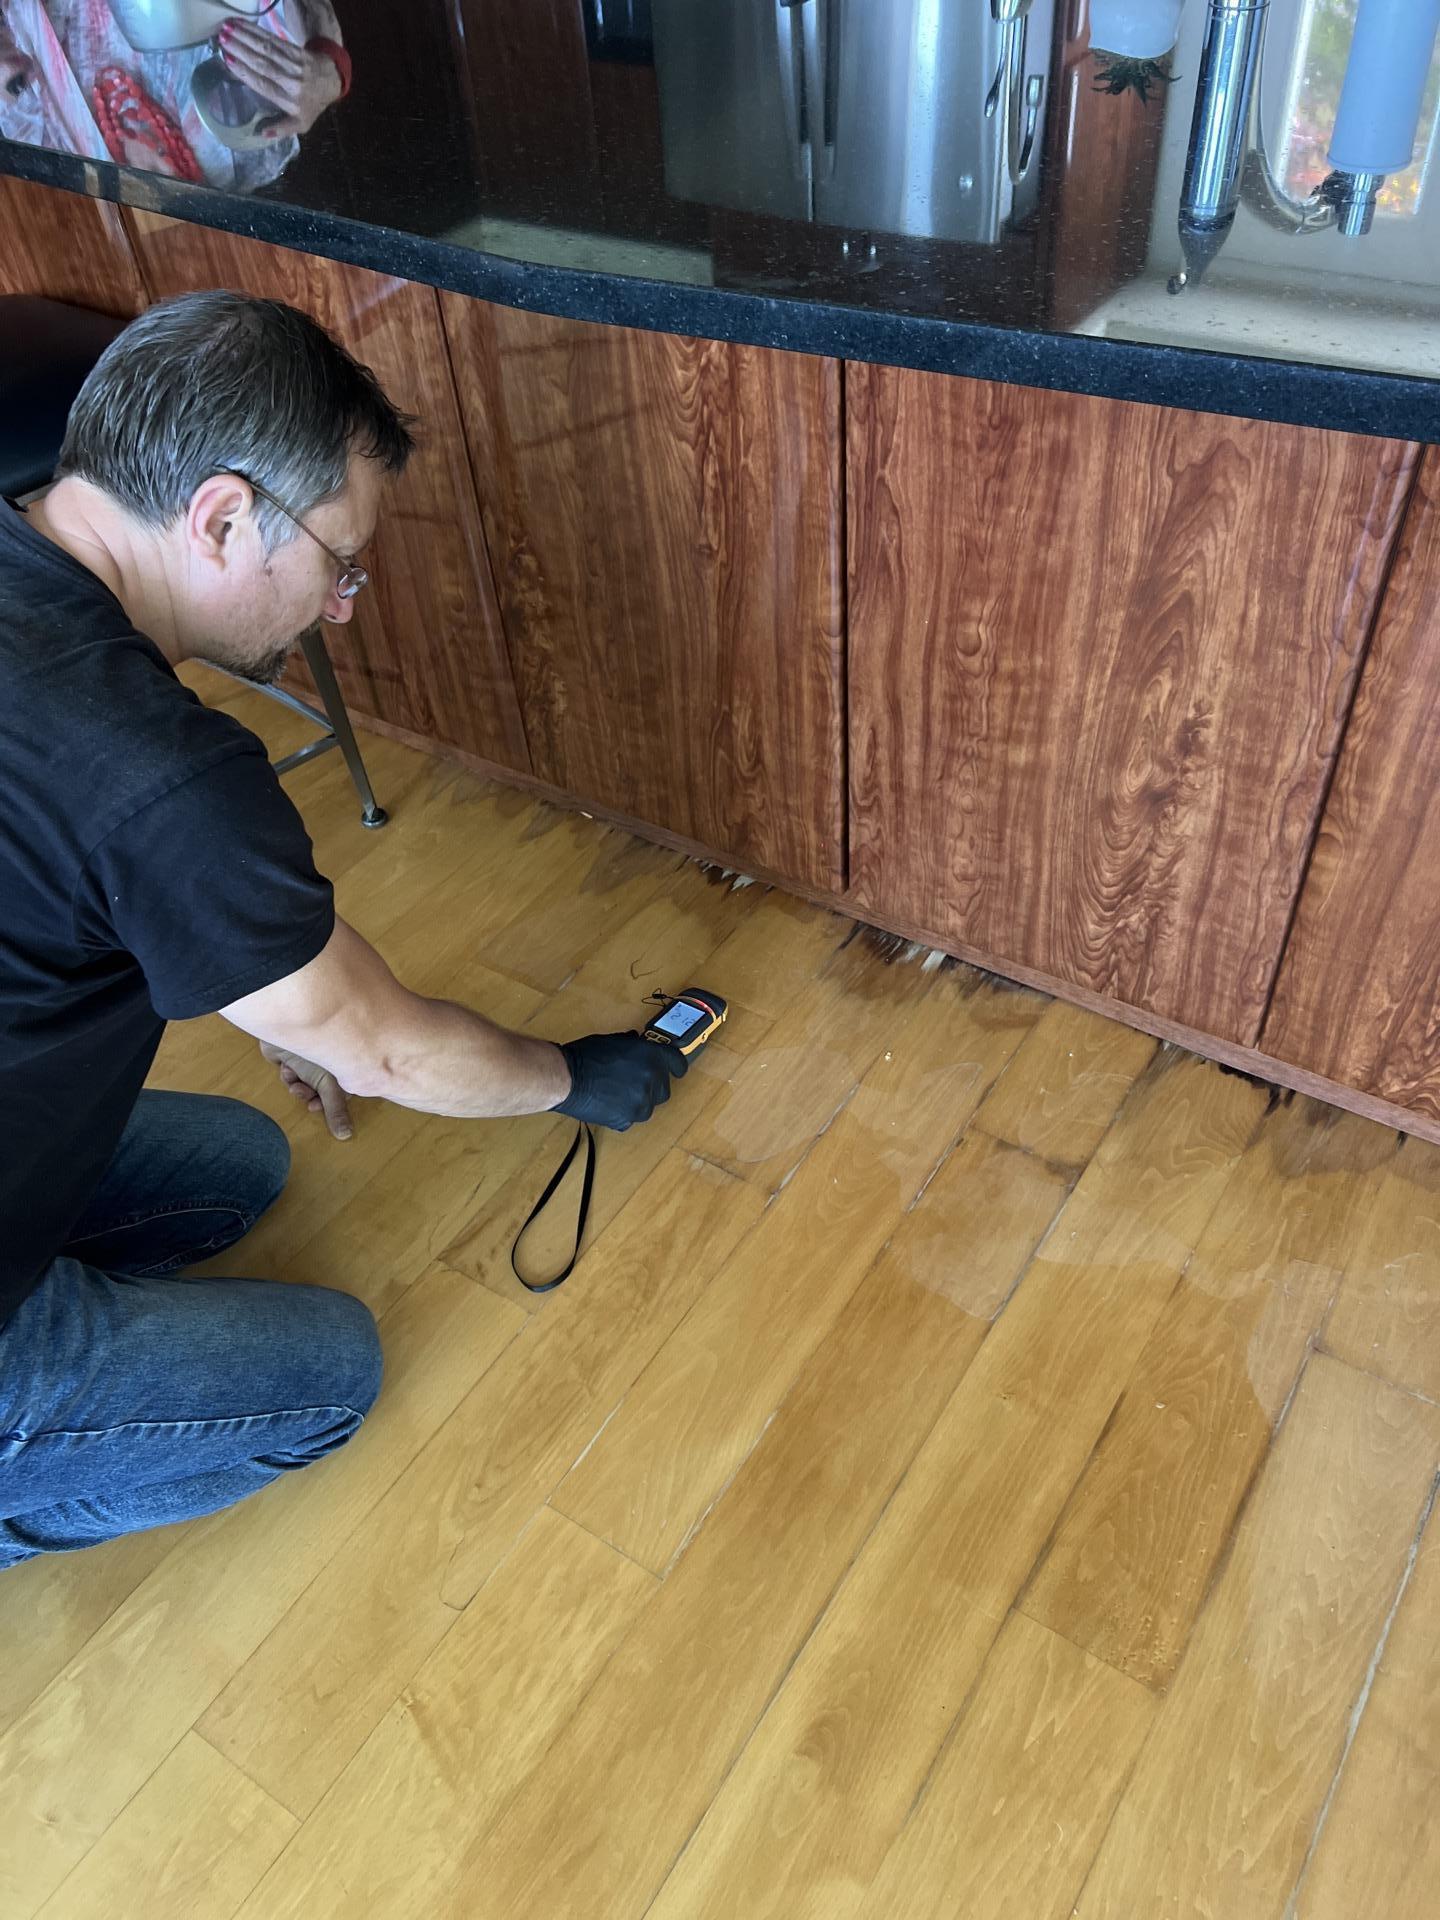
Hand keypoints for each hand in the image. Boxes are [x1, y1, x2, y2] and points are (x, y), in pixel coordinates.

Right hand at [218, 22, 344, 136]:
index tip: (229, 61)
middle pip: (263, 64)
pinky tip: (241, 25)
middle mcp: (293, 82)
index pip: (265, 85)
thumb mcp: (301, 124)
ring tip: (227, 30)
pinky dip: (256, 31)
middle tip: (223, 41)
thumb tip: (261, 133)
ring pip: (267, 49)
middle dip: (242, 51)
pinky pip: (274, 40)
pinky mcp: (295, 50)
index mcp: (291, 101)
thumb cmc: (310, 104)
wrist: (331, 81)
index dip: (246, 73)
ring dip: (245, 37)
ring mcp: (295, 64)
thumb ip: (282, 129)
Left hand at [260, 1040, 353, 1139]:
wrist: (283, 1028)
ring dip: (297, 1086)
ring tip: (293, 1077)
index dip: (329, 1103)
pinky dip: (288, 1075)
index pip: (343, 1093)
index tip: (314, 1106)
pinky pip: (291, 1076)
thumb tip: (345, 1136)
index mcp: (345, 1066)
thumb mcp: (329, 1086)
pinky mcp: (293, 1058)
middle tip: (303, 1094)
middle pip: (322, 1091)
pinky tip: (286, 1067)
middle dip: (310, 1094)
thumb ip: (336, 1111)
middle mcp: (330, 1064)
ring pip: (304, 1085)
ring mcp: (311, 1060)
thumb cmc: (314, 1053)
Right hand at [551, 1032, 688, 1131]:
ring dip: (637, 1101)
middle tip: (633, 1081)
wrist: (567, 1079)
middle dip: (652, 1086)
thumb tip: (637, 1045)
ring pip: (648, 1106)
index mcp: (651, 1056)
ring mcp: (640, 1103)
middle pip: (663, 1089)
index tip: (677, 1071)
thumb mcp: (614, 1041)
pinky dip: (623, 1112)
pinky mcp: (626, 1120)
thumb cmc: (586, 1055)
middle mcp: (651, 1080)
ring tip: (616, 1093)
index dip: (676, 1067)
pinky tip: (608, 1103)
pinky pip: (631, 1117)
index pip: (677, 1062)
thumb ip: (632, 1045)